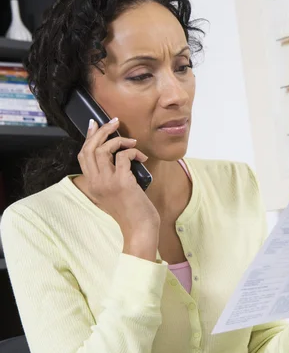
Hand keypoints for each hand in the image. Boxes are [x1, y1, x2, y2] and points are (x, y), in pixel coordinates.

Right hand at [77, 118, 160, 242]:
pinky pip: (123, 156)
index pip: (82, 156)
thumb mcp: (114, 195)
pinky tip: (142, 157)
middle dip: (101, 131)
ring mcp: (107, 182)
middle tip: (114, 122)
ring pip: (103, 149)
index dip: (88, 138)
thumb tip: (119, 157)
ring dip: (119, 140)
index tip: (95, 125)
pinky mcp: (122, 182)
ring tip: (132, 142)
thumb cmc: (132, 213)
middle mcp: (96, 183)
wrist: (140, 230)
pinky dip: (133, 152)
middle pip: (89, 148)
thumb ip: (110, 179)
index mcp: (92, 185)